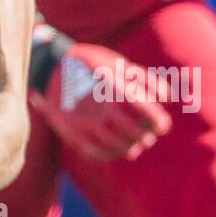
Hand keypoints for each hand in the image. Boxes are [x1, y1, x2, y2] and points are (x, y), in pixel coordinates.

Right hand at [30, 41, 172, 161]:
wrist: (48, 68)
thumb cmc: (89, 63)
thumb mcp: (116, 62)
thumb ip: (145, 79)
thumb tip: (168, 98)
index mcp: (115, 89)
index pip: (149, 115)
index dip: (161, 123)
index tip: (162, 125)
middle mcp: (101, 109)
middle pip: (137, 135)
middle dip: (147, 135)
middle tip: (148, 134)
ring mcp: (86, 124)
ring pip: (120, 148)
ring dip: (132, 146)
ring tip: (134, 142)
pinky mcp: (72, 134)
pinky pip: (98, 154)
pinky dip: (111, 154)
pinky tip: (115, 148)